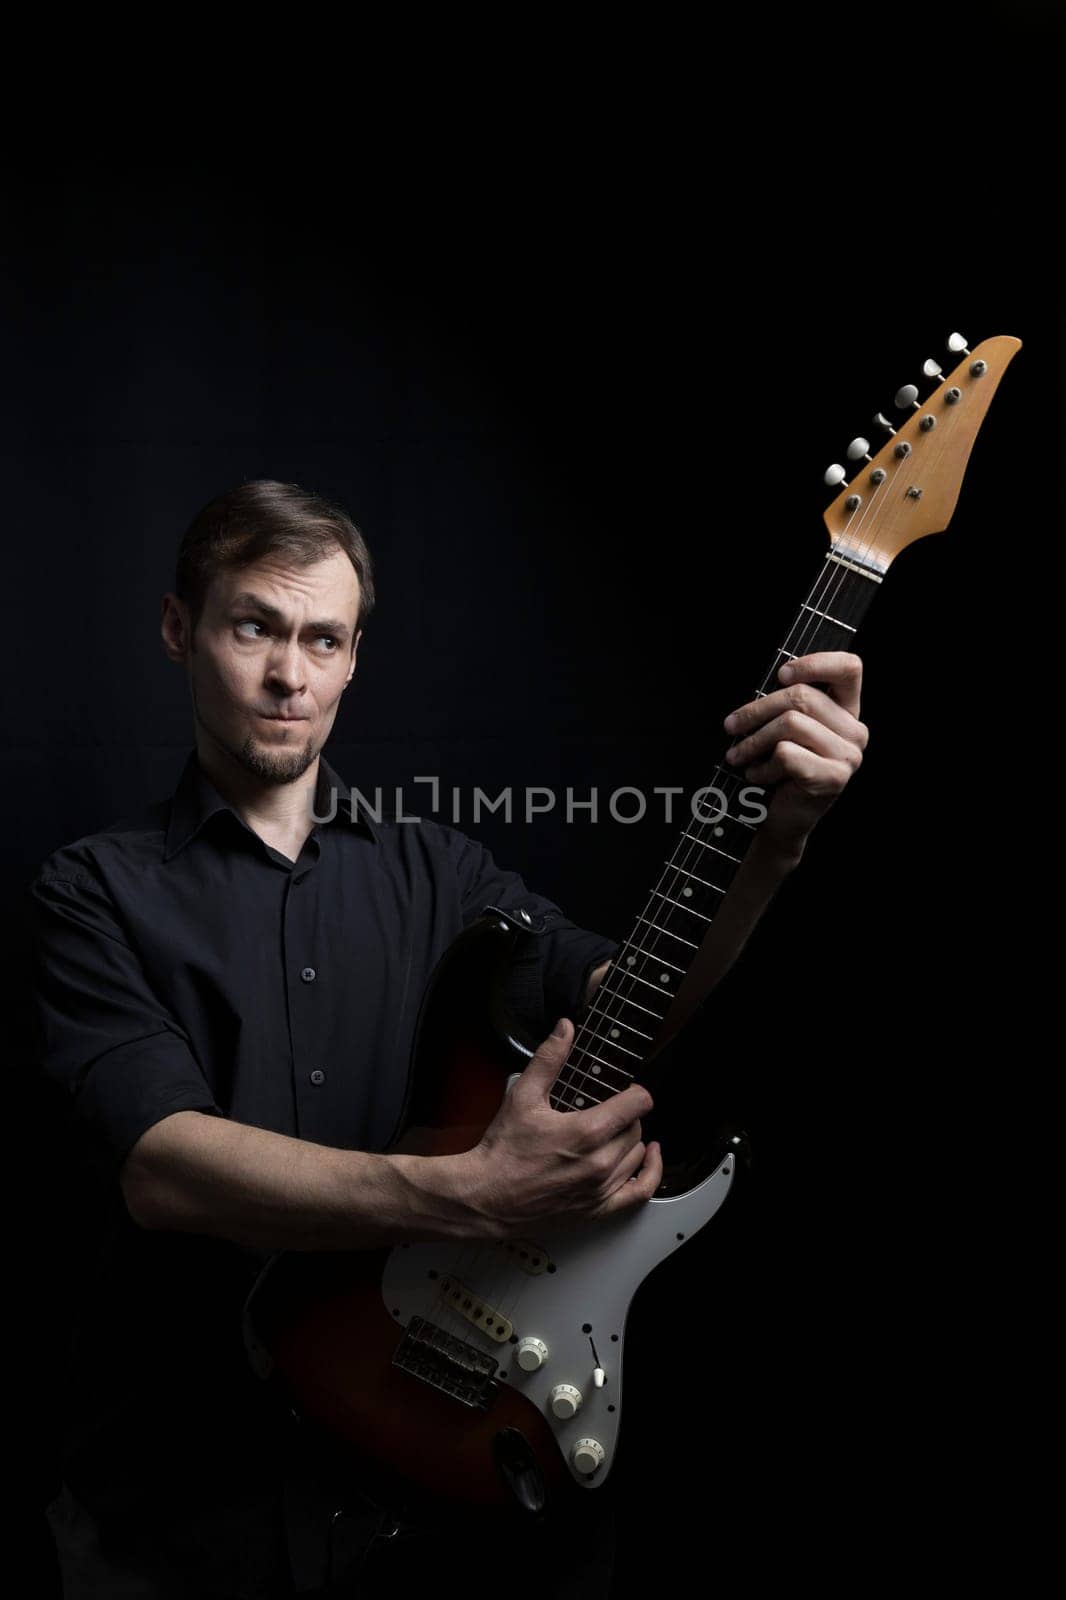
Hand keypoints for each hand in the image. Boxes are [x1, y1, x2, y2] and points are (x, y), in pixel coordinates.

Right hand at [463, 1018, 662, 1238]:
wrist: (488, 1196)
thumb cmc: (504, 1150)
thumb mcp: (523, 1095)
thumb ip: (549, 1059)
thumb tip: (565, 1029)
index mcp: (587, 1132)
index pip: (637, 1104)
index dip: (636, 1091)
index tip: (628, 1089)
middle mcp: (600, 1162)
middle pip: (637, 1128)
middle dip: (626, 1115)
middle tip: (607, 1110)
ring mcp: (601, 1188)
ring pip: (637, 1154)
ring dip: (630, 1139)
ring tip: (614, 1132)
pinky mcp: (597, 1208)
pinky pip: (640, 1191)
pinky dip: (650, 1172)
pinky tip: (649, 1158)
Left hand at [722, 651, 867, 855]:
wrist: (783, 821)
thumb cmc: (780, 770)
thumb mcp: (786, 730)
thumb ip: (787, 703)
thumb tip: (768, 681)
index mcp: (847, 711)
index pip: (849, 668)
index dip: (815, 662)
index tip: (781, 674)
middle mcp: (855, 731)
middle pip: (802, 697)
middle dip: (756, 711)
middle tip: (731, 727)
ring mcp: (849, 755)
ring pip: (790, 724)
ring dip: (753, 741)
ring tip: (738, 756)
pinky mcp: (834, 778)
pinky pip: (786, 754)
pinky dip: (762, 765)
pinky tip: (756, 776)